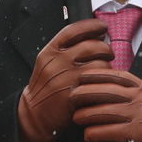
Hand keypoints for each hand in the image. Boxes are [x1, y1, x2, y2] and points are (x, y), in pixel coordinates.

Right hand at [18, 19, 112, 141]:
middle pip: (92, 46)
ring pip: (99, 64)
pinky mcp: (74, 94)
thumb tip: (93, 36)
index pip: (74, 30)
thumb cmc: (45, 88)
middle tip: (108, 53)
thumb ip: (66, 50)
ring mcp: (66, 78)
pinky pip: (98, 83)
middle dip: (105, 48)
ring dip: (108, 67)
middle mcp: (57, 62)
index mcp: (50, 51)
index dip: (91, 25)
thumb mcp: (48, 63)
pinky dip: (105, 83)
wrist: (33, 115)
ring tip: (106, 71)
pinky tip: (104, 83)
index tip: (102, 26)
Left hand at [70, 70, 141, 141]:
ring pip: (107, 111)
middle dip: (87, 92)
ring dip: (88, 114)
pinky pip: (112, 131)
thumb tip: (109, 85)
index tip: (82, 75)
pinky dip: (97, 132)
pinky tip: (88, 134)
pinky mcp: (139, 133)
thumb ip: (134, 92)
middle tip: (72, 95)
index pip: (119, 76)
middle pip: (109, 91)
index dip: (98, 74)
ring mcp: (141, 115)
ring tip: (76, 117)